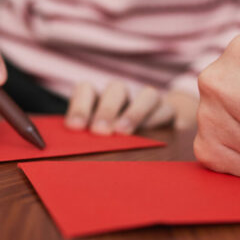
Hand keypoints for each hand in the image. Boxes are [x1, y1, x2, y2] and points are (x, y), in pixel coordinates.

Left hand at [64, 82, 197, 134]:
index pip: (87, 90)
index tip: (75, 127)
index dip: (80, 106)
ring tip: (124, 132)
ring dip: (135, 112)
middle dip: (107, 110)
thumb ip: (86, 141)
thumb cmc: (114, 143)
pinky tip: (153, 134)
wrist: (155, 136)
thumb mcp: (98, 140)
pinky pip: (166, 110)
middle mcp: (124, 97)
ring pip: (147, 94)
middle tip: (99, 131)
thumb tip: (72, 149)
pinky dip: (158, 119)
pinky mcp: (168, 112)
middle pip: (116, 89)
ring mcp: (148, 102)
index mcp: (100, 100)